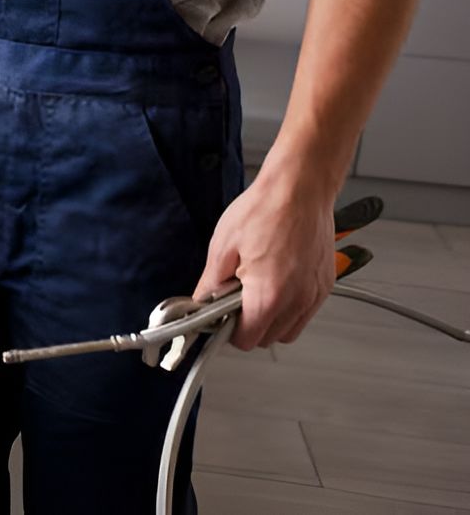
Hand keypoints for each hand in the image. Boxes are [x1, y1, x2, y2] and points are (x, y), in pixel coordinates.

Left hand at [192, 149, 338, 350]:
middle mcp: (297, 300)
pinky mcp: (325, 284)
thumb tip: (202, 303)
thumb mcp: (223, 246)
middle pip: (268, 338)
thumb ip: (211, 283)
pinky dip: (290, 308)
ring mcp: (314, 294)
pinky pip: (305, 312)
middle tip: (234, 301)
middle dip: (248, 326)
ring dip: (271, 320)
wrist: (301, 187)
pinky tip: (275, 281)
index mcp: (268, 295)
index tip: (219, 318)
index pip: (247, 339)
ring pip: (290, 329)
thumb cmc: (265, 209)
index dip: (228, 331)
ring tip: (255, 289)